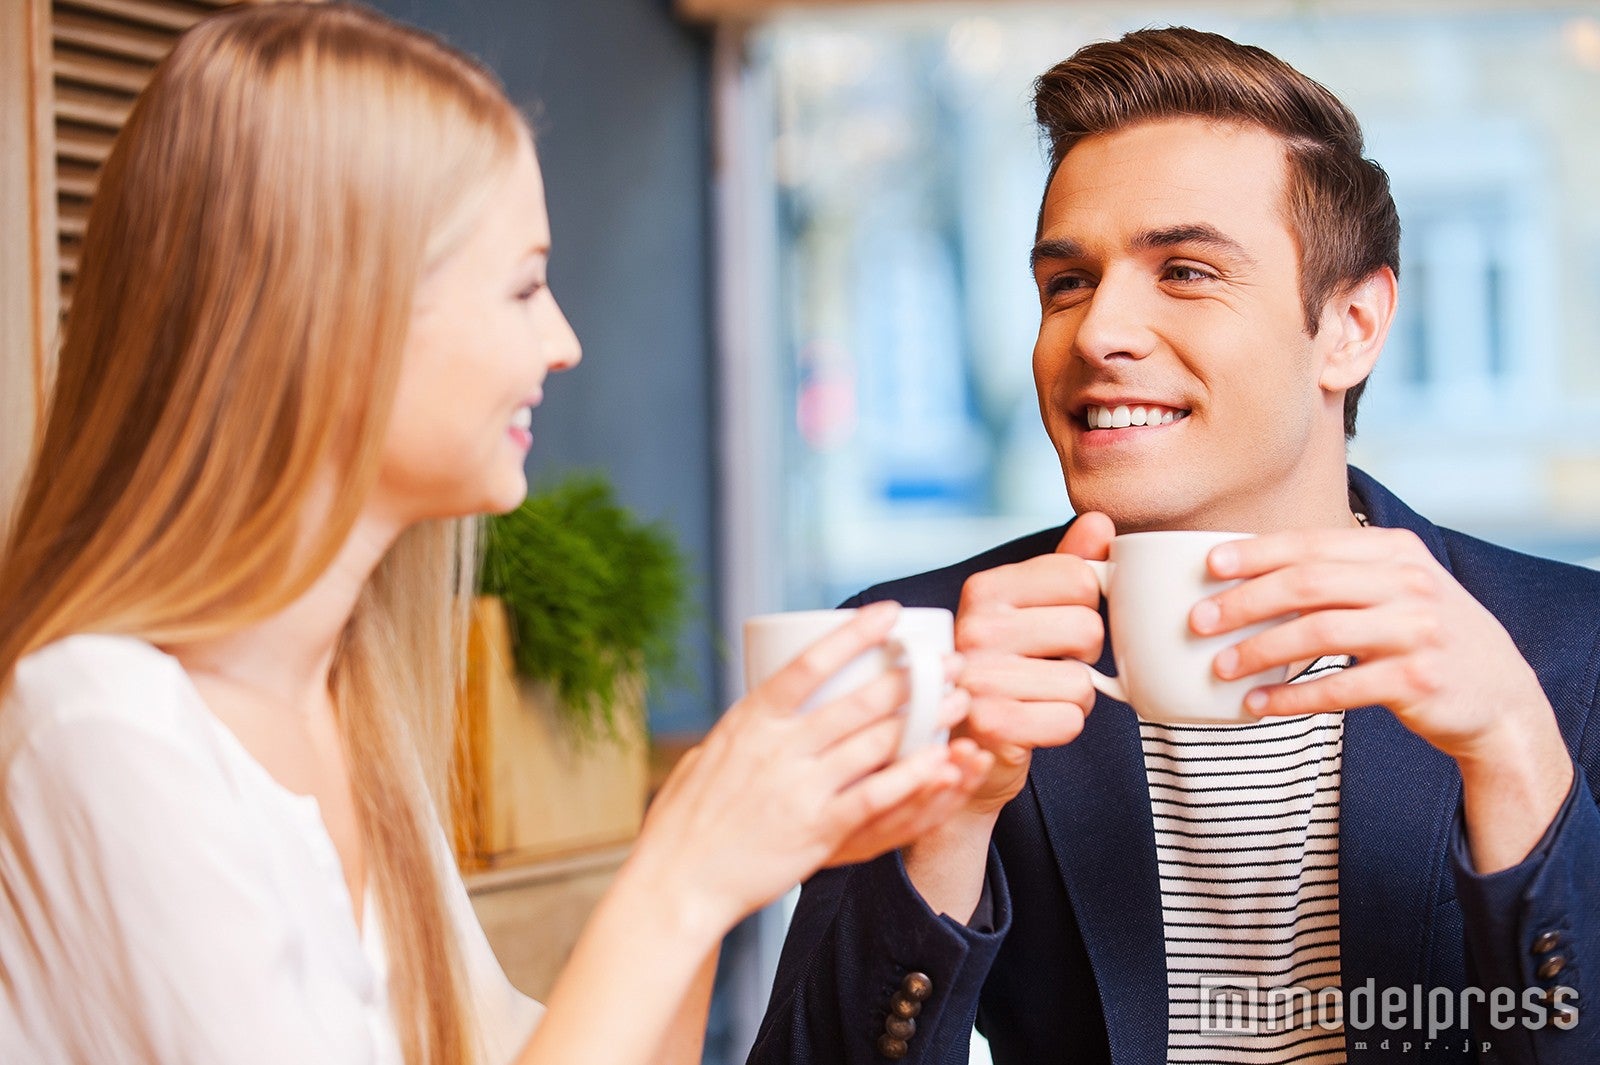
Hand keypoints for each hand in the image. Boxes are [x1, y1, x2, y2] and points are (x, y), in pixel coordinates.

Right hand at [627, 602, 983, 933]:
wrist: (676, 883)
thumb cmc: (685, 821)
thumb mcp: (705, 757)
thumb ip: (743, 732)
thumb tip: (764, 709)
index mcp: (750, 720)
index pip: (809, 662)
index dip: (854, 634)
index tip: (890, 613)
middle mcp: (777, 747)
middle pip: (858, 699)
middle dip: (912, 677)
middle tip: (948, 662)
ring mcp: (799, 787)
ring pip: (876, 742)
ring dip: (924, 719)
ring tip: (957, 704)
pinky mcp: (816, 830)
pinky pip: (876, 796)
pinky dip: (912, 776)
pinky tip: (942, 761)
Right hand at [952, 513, 1113, 814]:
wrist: (965, 742)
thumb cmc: (1006, 669)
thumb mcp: (1031, 610)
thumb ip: (1067, 565)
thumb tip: (1100, 523)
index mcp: (985, 589)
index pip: (1079, 577)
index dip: (1085, 606)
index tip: (1057, 625)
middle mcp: (975, 627)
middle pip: (1088, 628)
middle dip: (1083, 655)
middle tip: (1048, 666)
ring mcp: (979, 677)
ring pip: (1083, 682)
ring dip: (1074, 697)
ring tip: (1038, 697)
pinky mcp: (991, 724)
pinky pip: (1070, 720)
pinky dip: (1063, 727)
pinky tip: (1034, 724)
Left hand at [1192, 525, 1573, 871]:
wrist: (1500, 697)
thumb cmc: (1425, 636)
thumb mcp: (1397, 588)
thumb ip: (1339, 575)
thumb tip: (1247, 574)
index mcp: (1395, 551)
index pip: (1311, 544)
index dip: (1256, 554)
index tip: (1209, 566)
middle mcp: (1409, 583)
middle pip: (1307, 584)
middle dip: (1244, 602)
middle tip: (1199, 621)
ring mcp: (1418, 630)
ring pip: (1318, 633)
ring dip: (1259, 651)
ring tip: (1220, 666)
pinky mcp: (1419, 680)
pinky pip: (1339, 687)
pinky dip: (1291, 697)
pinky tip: (1258, 703)